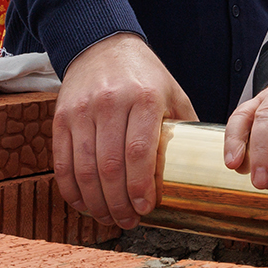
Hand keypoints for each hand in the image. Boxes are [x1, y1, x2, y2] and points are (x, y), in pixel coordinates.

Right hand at [53, 33, 195, 228]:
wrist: (101, 46)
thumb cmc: (143, 75)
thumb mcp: (172, 92)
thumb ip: (185, 127)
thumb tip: (206, 163)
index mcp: (143, 98)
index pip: (139, 152)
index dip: (140, 187)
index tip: (145, 208)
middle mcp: (110, 103)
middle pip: (110, 166)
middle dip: (119, 203)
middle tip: (128, 221)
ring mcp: (82, 110)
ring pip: (84, 169)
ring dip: (96, 202)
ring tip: (108, 217)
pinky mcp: (61, 117)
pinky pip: (62, 162)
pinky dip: (72, 190)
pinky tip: (84, 203)